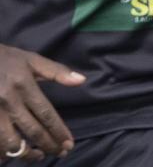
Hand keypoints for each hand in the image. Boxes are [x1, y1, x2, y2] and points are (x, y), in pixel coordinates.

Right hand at [0, 45, 84, 161]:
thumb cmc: (6, 58)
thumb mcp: (32, 59)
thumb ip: (57, 71)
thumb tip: (82, 80)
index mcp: (24, 86)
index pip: (46, 114)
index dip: (58, 131)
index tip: (69, 143)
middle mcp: (9, 101)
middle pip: (32, 130)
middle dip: (48, 145)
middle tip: (61, 153)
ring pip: (10, 140)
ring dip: (25, 153)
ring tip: (38, 156)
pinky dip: (3, 151)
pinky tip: (11, 155)